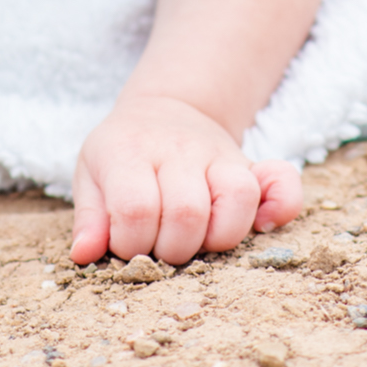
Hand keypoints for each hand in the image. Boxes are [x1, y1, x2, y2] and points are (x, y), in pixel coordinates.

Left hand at [69, 92, 301, 266]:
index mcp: (131, 150)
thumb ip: (90, 216)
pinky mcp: (251, 165)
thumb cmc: (121, 154)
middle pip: (187, 213)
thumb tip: (84, 255)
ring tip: (198, 240)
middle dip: (172, 250)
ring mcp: (219, 154)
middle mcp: (179, 149)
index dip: (131, 243)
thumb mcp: (92, 175)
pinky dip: (281, 207)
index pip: (137, 209)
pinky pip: (282, 182)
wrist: (162, 111)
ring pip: (237, 199)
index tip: (127, 244)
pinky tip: (263, 225)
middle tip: (161, 245)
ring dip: (217, 238)